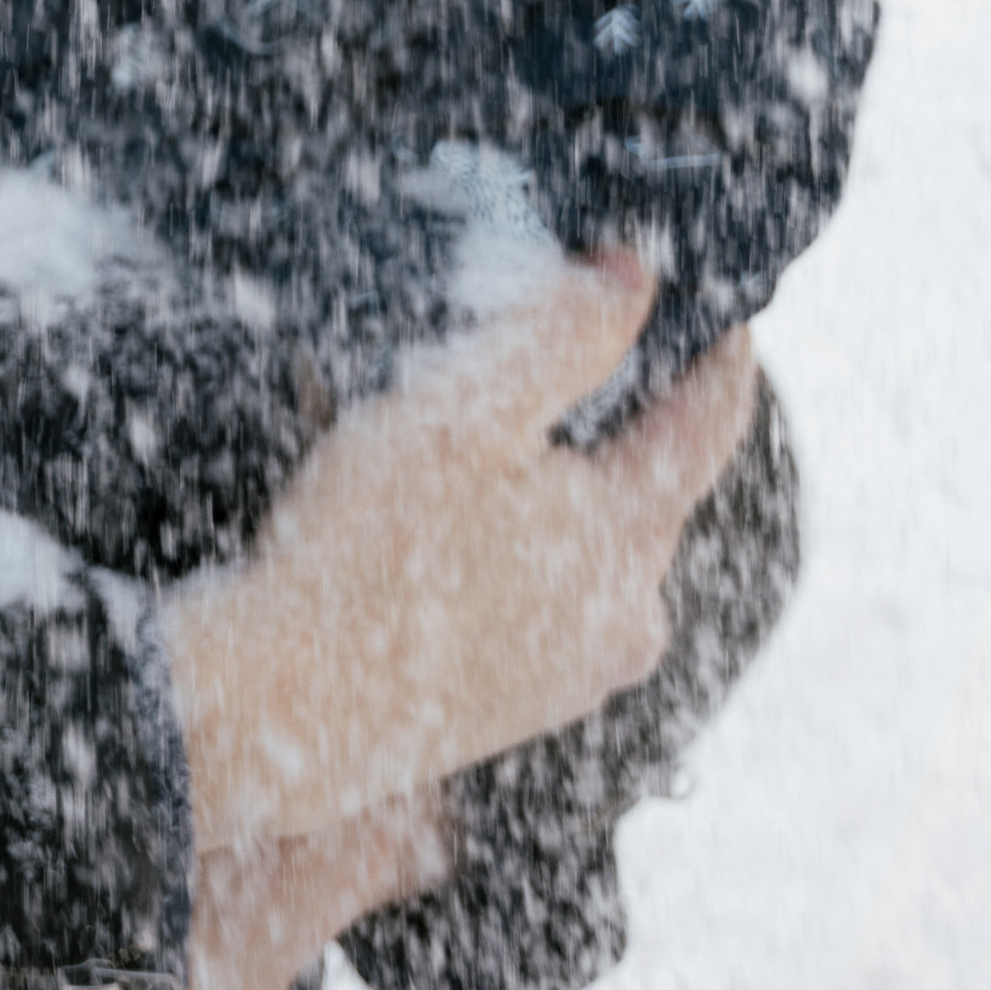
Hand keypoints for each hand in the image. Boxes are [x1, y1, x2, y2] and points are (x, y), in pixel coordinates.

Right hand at [163, 268, 756, 853]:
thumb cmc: (363, 551)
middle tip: (545, 371)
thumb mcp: (463, 407)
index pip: (711, 422)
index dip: (717, 350)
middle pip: (648, 488)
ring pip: (590, 550)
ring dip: (553, 497)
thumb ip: (563, 333)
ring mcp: (576, 673)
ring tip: (467, 461)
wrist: (273, 709)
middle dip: (614, 425)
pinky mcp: (520, 708)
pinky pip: (543, 606)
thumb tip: (636, 280)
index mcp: (631, 536)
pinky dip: (512, 558)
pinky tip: (436, 544)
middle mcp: (627, 617)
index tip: (710, 306)